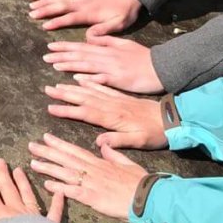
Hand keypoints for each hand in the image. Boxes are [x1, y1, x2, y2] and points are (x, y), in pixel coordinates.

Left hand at [27, 134, 148, 219]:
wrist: (148, 196)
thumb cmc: (140, 182)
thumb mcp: (127, 163)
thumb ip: (113, 154)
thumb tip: (104, 145)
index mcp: (100, 162)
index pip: (75, 150)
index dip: (59, 143)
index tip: (46, 137)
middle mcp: (93, 170)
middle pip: (66, 159)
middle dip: (47, 152)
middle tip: (31, 146)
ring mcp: (91, 183)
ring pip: (65, 172)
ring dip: (48, 167)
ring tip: (33, 163)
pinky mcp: (92, 197)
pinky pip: (72, 191)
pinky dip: (59, 187)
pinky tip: (47, 185)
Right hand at [28, 0, 141, 34]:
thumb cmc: (124, 12)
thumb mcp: (119, 24)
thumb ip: (103, 30)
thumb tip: (88, 37)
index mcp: (90, 13)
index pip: (70, 17)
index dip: (57, 21)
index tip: (44, 26)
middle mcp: (82, 3)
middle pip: (60, 6)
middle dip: (45, 9)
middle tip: (31, 14)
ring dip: (45, 1)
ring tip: (32, 5)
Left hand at [43, 35, 163, 93]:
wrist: (163, 67)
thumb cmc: (144, 58)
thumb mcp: (125, 45)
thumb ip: (107, 41)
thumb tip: (91, 38)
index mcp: (107, 49)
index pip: (82, 46)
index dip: (66, 47)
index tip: (51, 46)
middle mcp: (107, 57)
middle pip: (81, 55)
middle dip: (61, 55)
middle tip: (44, 56)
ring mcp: (112, 68)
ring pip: (87, 65)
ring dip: (70, 65)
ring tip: (54, 65)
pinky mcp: (119, 79)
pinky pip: (102, 78)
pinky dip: (90, 77)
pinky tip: (77, 77)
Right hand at [43, 77, 165, 149]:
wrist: (174, 119)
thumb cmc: (156, 134)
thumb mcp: (139, 142)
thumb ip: (118, 142)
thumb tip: (98, 143)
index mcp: (114, 117)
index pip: (86, 112)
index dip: (67, 110)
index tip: (51, 108)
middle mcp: (113, 105)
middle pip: (84, 97)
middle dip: (64, 94)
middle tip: (47, 89)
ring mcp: (117, 99)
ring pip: (91, 90)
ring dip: (73, 87)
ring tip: (58, 83)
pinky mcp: (122, 96)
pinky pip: (103, 86)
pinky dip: (91, 81)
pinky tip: (81, 78)